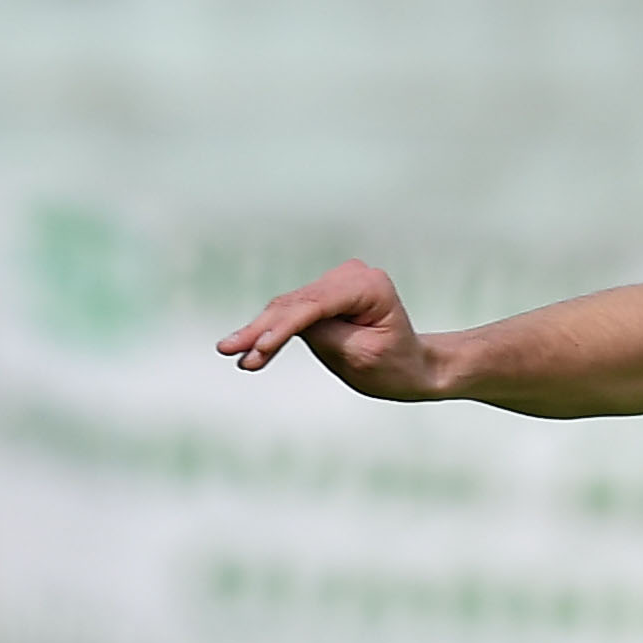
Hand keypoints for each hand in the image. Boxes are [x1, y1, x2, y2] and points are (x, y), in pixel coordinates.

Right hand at [219, 261, 442, 399]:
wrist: (413, 367)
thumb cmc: (395, 366)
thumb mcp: (361, 356)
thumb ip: (325, 335)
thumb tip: (285, 321)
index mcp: (370, 286)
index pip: (316, 305)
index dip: (283, 327)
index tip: (259, 347)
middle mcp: (352, 275)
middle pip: (297, 303)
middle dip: (262, 329)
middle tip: (229, 350)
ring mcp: (337, 282)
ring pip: (289, 307)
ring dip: (260, 332)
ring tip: (232, 353)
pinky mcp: (326, 295)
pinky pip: (293, 313)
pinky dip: (273, 332)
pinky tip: (249, 350)